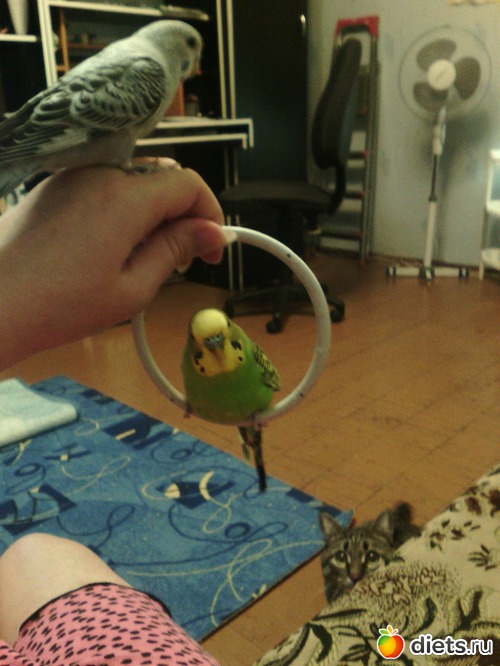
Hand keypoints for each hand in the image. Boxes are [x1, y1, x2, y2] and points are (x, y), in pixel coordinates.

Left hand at [0, 162, 226, 367]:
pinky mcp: (56, 186)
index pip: (189, 184)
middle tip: (183, 260)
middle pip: (164, 179)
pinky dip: (126, 209)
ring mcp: (74, 177)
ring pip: (136, 181)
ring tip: (147, 259)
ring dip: (155, 212)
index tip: (212, 251)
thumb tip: (212, 232)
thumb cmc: (58, 306)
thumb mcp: (132, 288)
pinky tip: (114, 247)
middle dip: (184, 214)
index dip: (211, 215)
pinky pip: (106, 187)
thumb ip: (176, 250)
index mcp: (124, 198)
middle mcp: (100, 174)